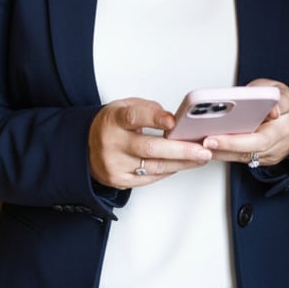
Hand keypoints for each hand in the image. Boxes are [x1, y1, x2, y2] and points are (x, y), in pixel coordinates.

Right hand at [89, 97, 211, 188]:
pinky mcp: (119, 180)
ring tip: (201, 157)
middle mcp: (113, 143)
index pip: (134, 117)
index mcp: (113, 120)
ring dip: (182, 162)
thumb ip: (148, 110)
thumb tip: (175, 120)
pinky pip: (150, 177)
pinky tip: (182, 164)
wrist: (86, 147)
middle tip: (203, 149)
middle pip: (150, 148)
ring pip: (155, 166)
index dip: (155, 118)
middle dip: (181, 150)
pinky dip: (169, 170)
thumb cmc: (111, 126)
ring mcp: (115, 165)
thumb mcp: (124, 107)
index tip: (174, 121)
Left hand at [202, 79, 288, 167]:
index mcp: (282, 129)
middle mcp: (275, 146)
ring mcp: (268, 155)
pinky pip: (239, 157)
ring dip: (220, 151)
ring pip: (241, 157)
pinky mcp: (259, 159)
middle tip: (205, 141)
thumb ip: (266, 94)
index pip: (260, 139)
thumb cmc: (285, 105)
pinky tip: (206, 144)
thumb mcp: (280, 91)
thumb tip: (264, 104)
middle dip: (225, 146)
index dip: (238, 140)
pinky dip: (223, 151)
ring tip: (199, 142)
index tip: (222, 133)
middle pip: (248, 151)